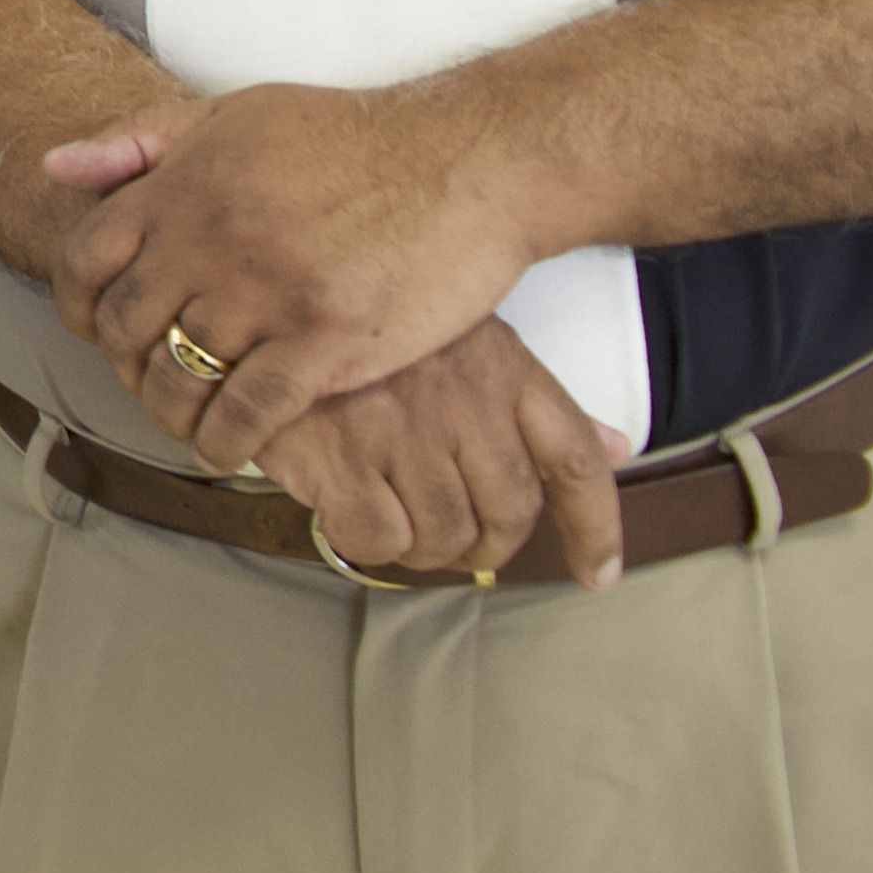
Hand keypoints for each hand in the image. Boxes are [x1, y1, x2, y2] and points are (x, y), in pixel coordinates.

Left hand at [44, 79, 544, 472]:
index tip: (95, 328)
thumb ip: (140, 141)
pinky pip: (249, 412)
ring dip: (169, 411)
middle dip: (124, 363)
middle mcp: (212, 242)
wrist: (466, 163)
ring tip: (184, 421)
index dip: (77, 303)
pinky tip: (226, 451)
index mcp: (182, 188)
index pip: (85, 258)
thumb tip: (54, 165)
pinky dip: (225, 441)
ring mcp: (267, 295)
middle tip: (144, 380)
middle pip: (128, 325)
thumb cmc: (349, 138)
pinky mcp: (326, 343)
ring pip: (181, 377)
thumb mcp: (233, 114)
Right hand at [251, 318, 628, 587]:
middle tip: (455, 541)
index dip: (595, 531)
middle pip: (509, 514)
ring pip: (445, 537)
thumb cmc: (361, 316)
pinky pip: (379, 541)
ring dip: (424, 548)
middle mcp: (462, 401)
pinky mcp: (339, 458)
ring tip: (392, 520)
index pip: (575, 463)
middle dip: (487, 544)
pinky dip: (366, 543)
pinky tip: (344, 511)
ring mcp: (401, 431)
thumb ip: (533, 400)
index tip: (598, 576)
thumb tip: (616, 446)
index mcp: (502, 368)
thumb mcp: (461, 334)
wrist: (255, 296)